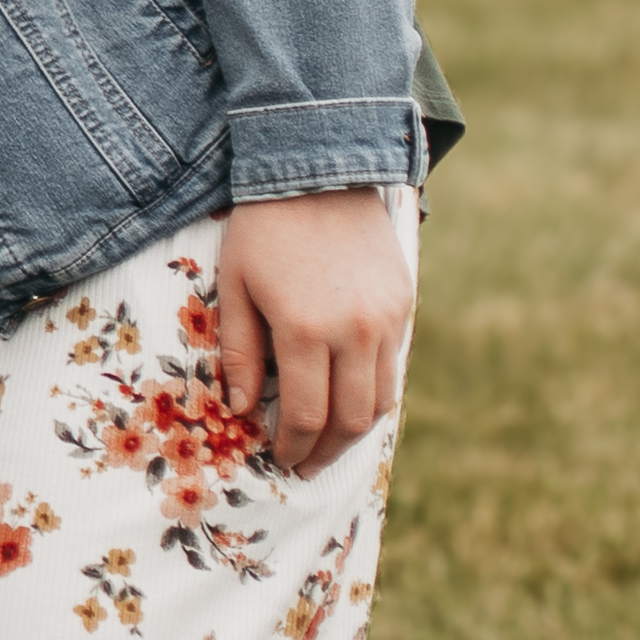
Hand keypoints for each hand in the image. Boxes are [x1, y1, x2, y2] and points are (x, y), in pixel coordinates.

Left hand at [212, 184, 413, 475]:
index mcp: (304, 329)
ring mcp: (386, 320)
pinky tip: (350, 402)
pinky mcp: (404, 307)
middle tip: (305, 466)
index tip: (279, 459)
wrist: (319, 173)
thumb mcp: (235, 287)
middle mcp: (354, 331)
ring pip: (380, 400)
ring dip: (354, 431)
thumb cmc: (262, 230)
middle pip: (349, 418)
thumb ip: (241, 353)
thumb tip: (242, 409)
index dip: (293, 445)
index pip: (306, 413)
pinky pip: (394, 367)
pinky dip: (374, 394)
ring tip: (327, 444)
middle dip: (325, 451)